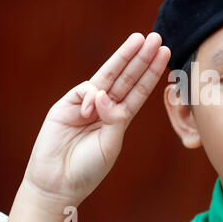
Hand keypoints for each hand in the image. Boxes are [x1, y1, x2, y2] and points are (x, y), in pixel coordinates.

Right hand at [22, 32, 170, 205]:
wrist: (57, 183)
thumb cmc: (88, 168)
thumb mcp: (110, 144)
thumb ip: (113, 119)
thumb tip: (104, 95)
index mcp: (120, 117)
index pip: (140, 89)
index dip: (152, 72)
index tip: (165, 54)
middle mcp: (106, 107)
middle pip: (127, 77)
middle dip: (141, 57)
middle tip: (155, 38)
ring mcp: (86, 104)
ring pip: (107, 76)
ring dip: (123, 57)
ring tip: (138, 40)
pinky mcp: (66, 105)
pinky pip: (84, 91)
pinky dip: (91, 96)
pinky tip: (91, 108)